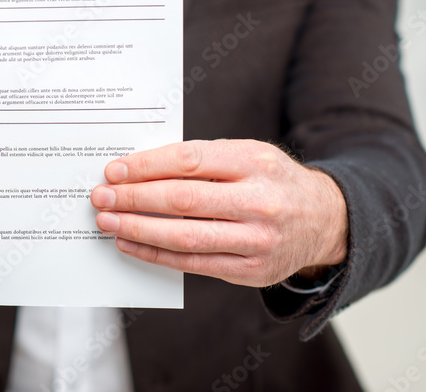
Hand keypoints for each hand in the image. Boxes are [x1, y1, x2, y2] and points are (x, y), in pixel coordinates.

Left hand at [89, 139, 347, 286]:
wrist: (325, 220)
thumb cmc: (269, 181)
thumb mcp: (245, 154)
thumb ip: (200, 159)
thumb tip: (136, 169)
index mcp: (254, 162)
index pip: (189, 161)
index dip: (146, 167)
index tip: (114, 170)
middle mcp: (260, 201)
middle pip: (183, 200)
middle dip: (134, 198)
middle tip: (101, 196)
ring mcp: (257, 240)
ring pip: (185, 236)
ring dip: (137, 229)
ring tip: (107, 221)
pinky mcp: (252, 271)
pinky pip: (193, 263)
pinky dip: (155, 253)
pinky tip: (130, 242)